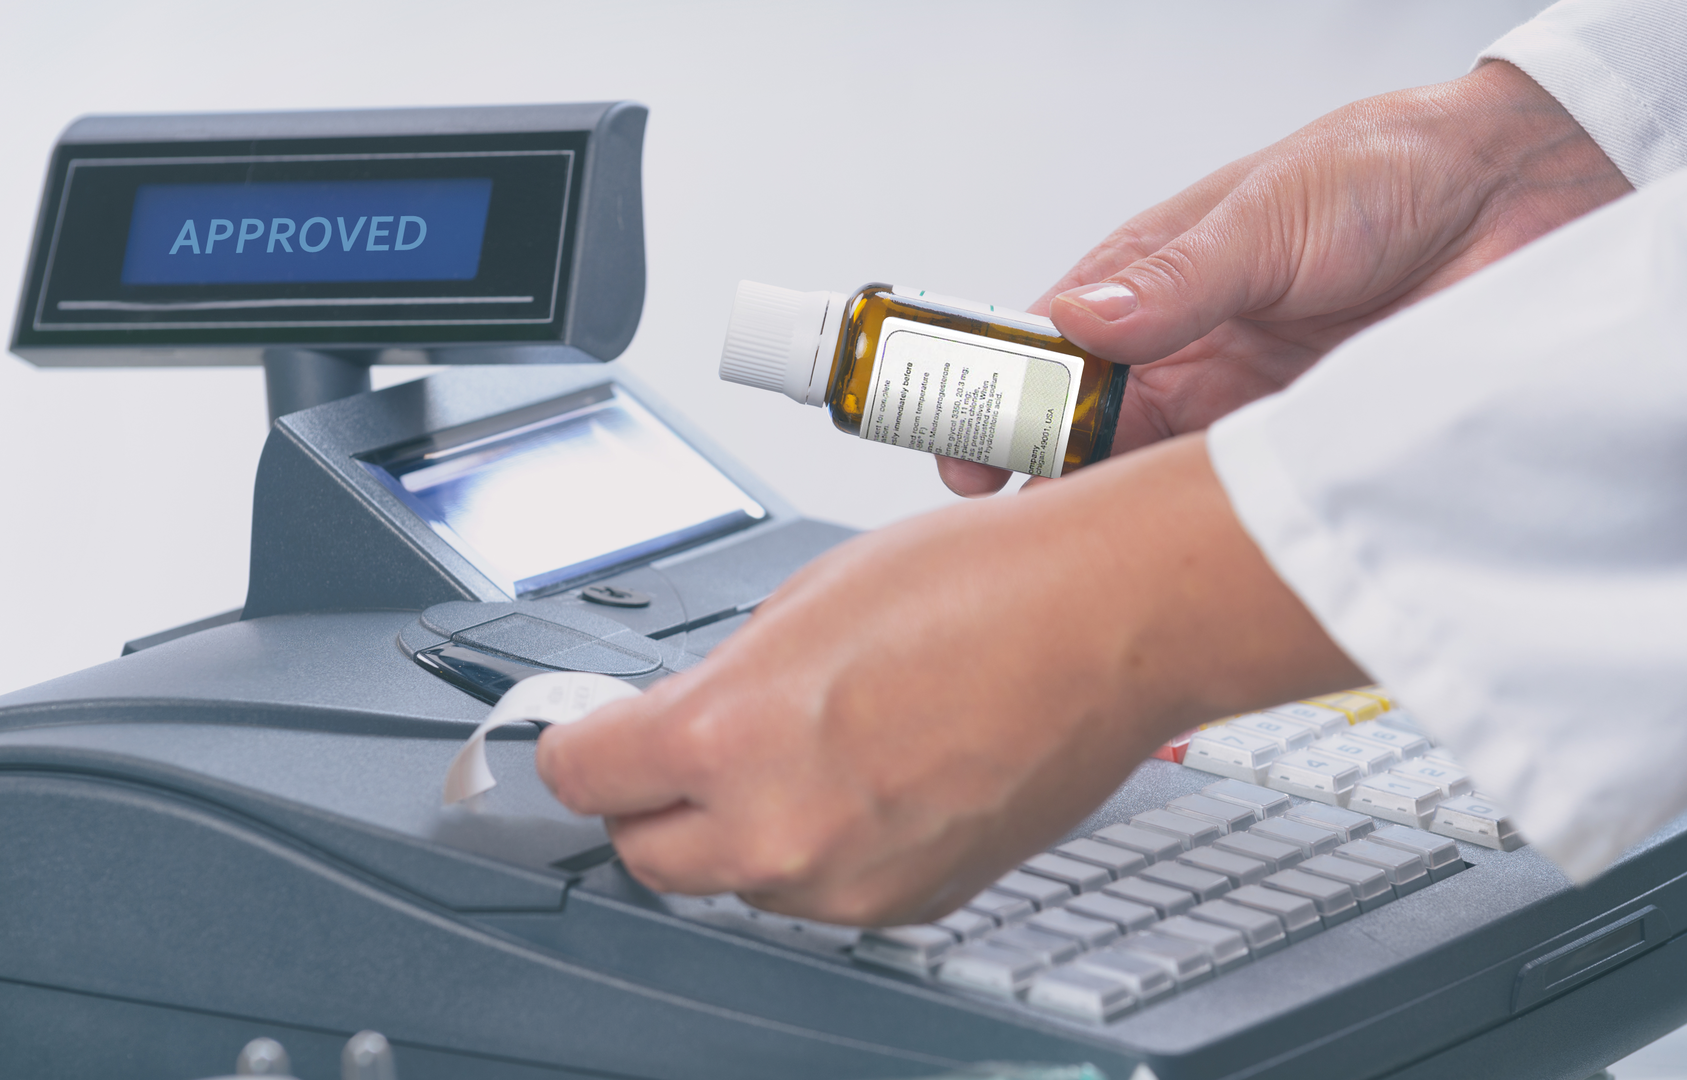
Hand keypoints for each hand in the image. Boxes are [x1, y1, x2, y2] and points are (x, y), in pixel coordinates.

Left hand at [539, 436, 1362, 924]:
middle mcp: (778, 833)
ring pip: (739, 881)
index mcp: (726, 739)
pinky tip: (874, 776)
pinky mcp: (912, 903)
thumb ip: (717, 682)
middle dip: (653, 803)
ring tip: (814, 747)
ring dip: (745, 830)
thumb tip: (686, 718)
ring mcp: (848, 883)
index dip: (579, 746)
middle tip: (688, 751)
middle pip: (648, 855)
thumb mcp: (799, 600)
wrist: (1107, 623)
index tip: (589, 736)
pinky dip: (826, 847)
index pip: (580, 777)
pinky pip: (825, 891)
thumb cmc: (977, 586)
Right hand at [938, 60, 1630, 496]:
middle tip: (1008, 527)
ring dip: (1116, 512)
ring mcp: (1240, 407)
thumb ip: (1174, 280)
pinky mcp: (1299, 450)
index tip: (967, 456)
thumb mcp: (1270, 215)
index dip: (998, 405)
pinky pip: (1231, 502)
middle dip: (1038, 478)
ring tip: (1082, 557)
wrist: (1528, 196)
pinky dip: (1200, 531)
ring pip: (1149, 478)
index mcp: (1154, 283)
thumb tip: (1076, 323)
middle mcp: (1187, 351)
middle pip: (1084, 431)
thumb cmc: (1392, 171)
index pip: (1049, 353)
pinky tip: (1176, 555)